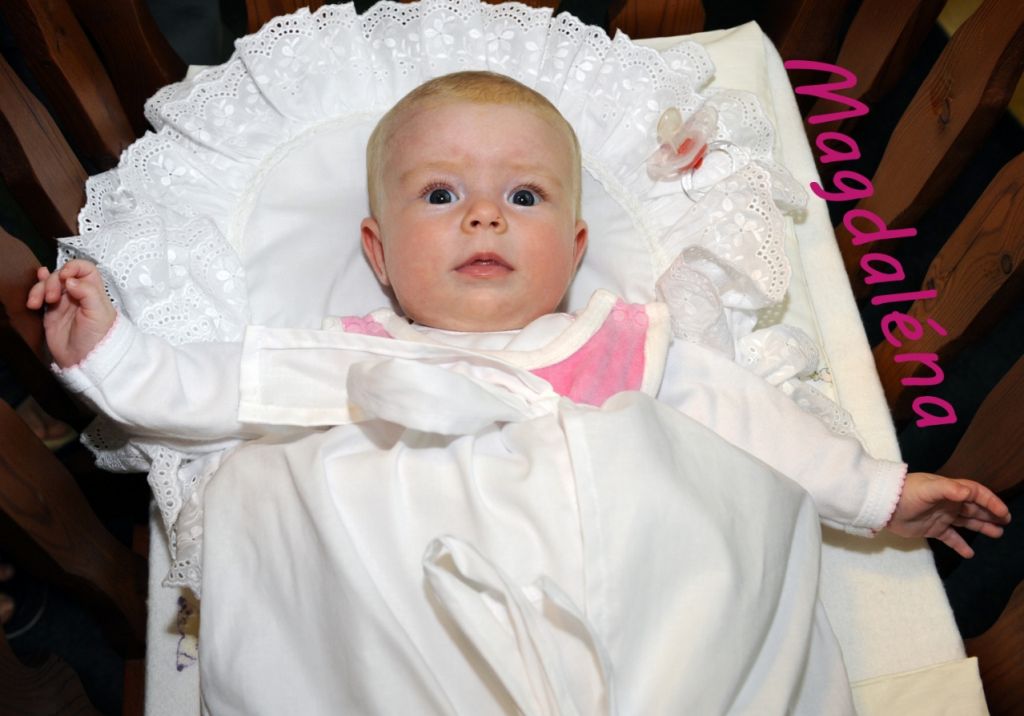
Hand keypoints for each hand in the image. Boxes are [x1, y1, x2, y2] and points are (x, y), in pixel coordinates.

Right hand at [26, 259, 116, 367]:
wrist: (86, 360)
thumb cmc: (99, 337)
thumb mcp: (99, 313)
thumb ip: (87, 292)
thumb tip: (70, 280)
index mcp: (94, 291)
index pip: (85, 269)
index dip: (74, 267)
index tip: (66, 277)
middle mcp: (79, 294)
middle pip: (62, 275)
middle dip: (53, 282)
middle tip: (52, 298)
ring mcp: (64, 303)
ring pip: (49, 285)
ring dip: (40, 289)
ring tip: (37, 303)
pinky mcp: (51, 313)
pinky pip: (41, 296)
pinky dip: (35, 292)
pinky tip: (33, 294)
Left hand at [887, 472, 1011, 557]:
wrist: (883, 506)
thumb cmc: (906, 493)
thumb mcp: (927, 489)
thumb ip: (948, 489)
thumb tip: (968, 492)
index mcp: (949, 490)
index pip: (975, 493)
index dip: (990, 501)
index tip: (1002, 512)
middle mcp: (948, 503)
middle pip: (974, 508)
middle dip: (990, 514)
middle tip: (1005, 522)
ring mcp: (941, 516)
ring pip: (966, 522)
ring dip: (981, 527)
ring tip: (997, 534)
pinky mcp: (932, 529)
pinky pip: (950, 538)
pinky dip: (960, 545)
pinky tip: (970, 553)